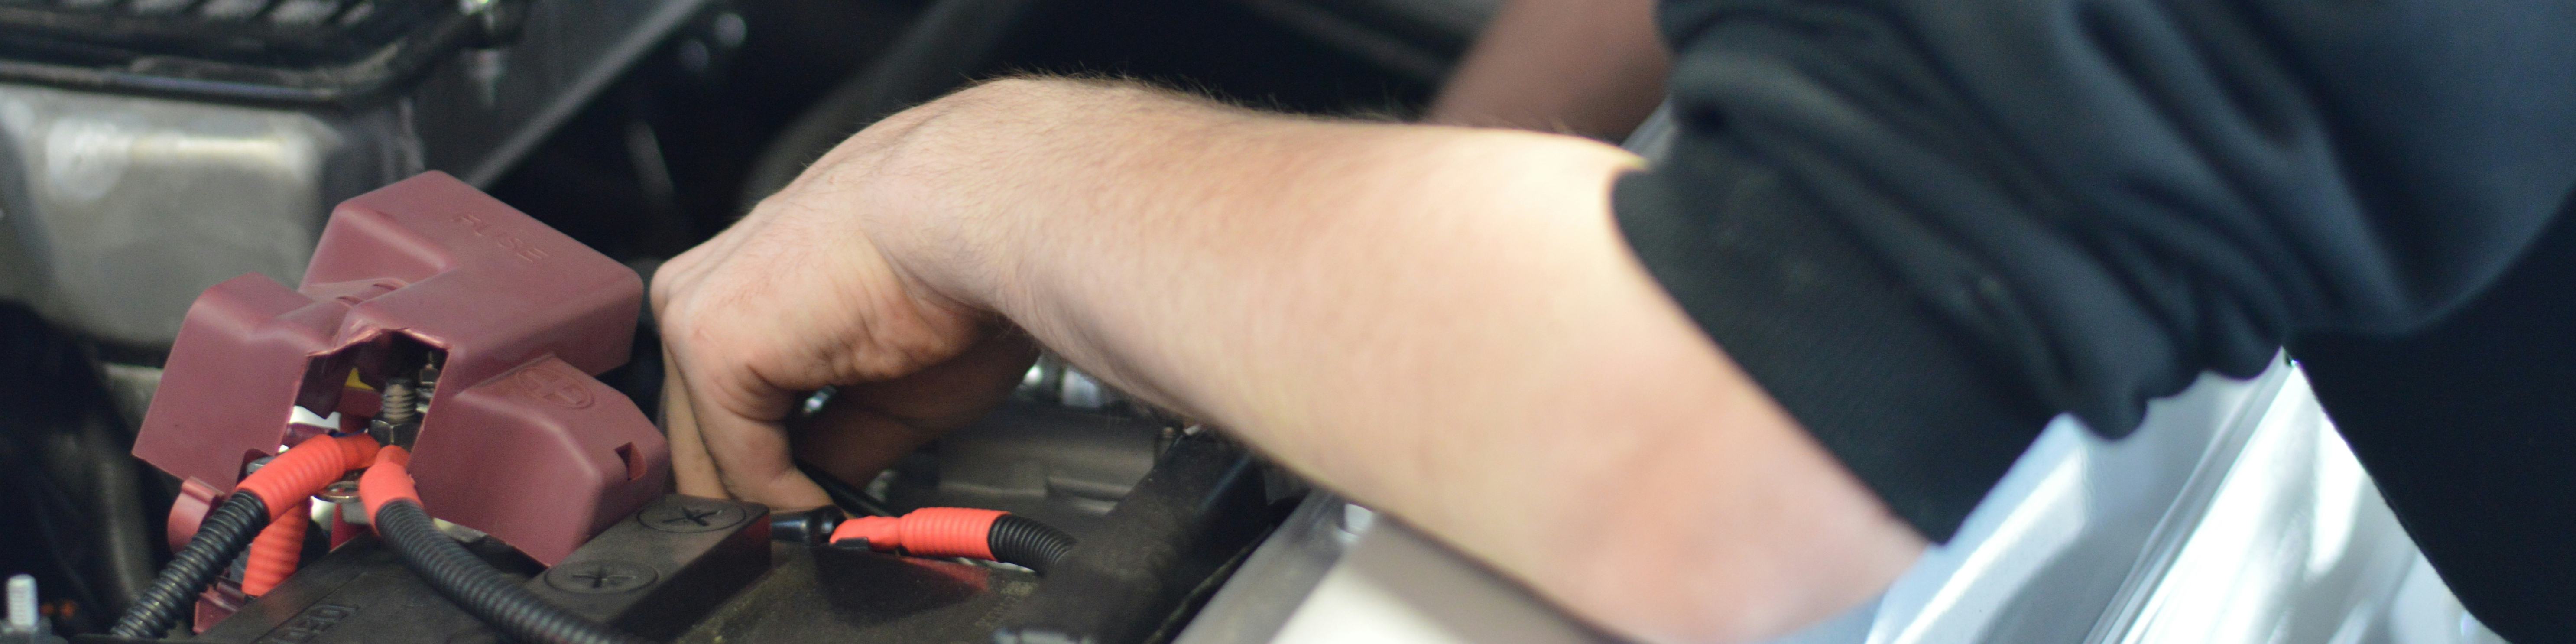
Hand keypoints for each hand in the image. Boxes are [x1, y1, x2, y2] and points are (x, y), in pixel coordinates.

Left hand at [649, 88, 1041, 508]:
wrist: (981, 213)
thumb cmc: (964, 271)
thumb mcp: (891, 384)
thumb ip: (831, 442)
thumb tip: (807, 500)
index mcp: (758, 279)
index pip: (726, 397)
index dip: (764, 467)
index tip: (805, 513)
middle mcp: (714, 283)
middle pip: (704, 423)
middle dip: (752, 490)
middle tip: (808, 537)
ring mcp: (697, 309)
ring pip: (709, 443)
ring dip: (762, 498)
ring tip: (821, 525)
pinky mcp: (710, 338)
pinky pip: (736, 454)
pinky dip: (781, 499)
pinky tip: (827, 504)